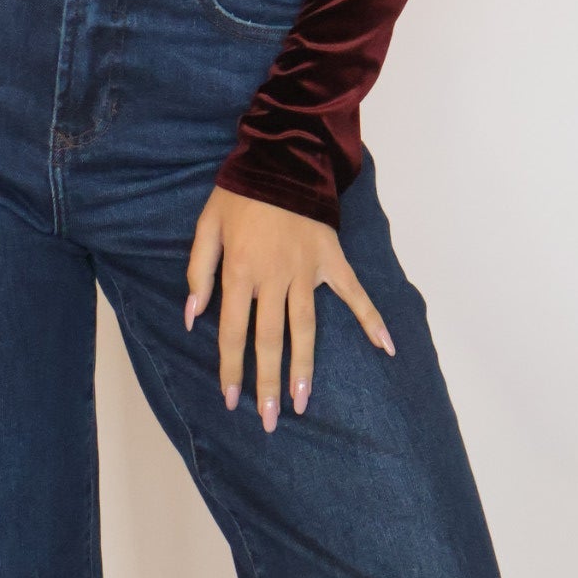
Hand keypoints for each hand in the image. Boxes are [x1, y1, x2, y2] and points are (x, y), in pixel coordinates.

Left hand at [184, 184, 395, 431]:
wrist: (281, 156)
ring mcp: (306, 271)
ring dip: (304, 367)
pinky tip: (385, 347)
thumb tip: (191, 315)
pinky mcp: (330, 260)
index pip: (232, 332)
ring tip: (301, 401)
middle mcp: (274, 278)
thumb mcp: (207, 225)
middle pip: (270, 340)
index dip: (230, 368)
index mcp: (241, 271)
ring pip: (305, 328)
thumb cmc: (239, 192)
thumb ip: (198, 270)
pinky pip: (353, 294)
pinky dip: (371, 320)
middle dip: (268, 383)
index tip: (232, 400)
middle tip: (270, 421)